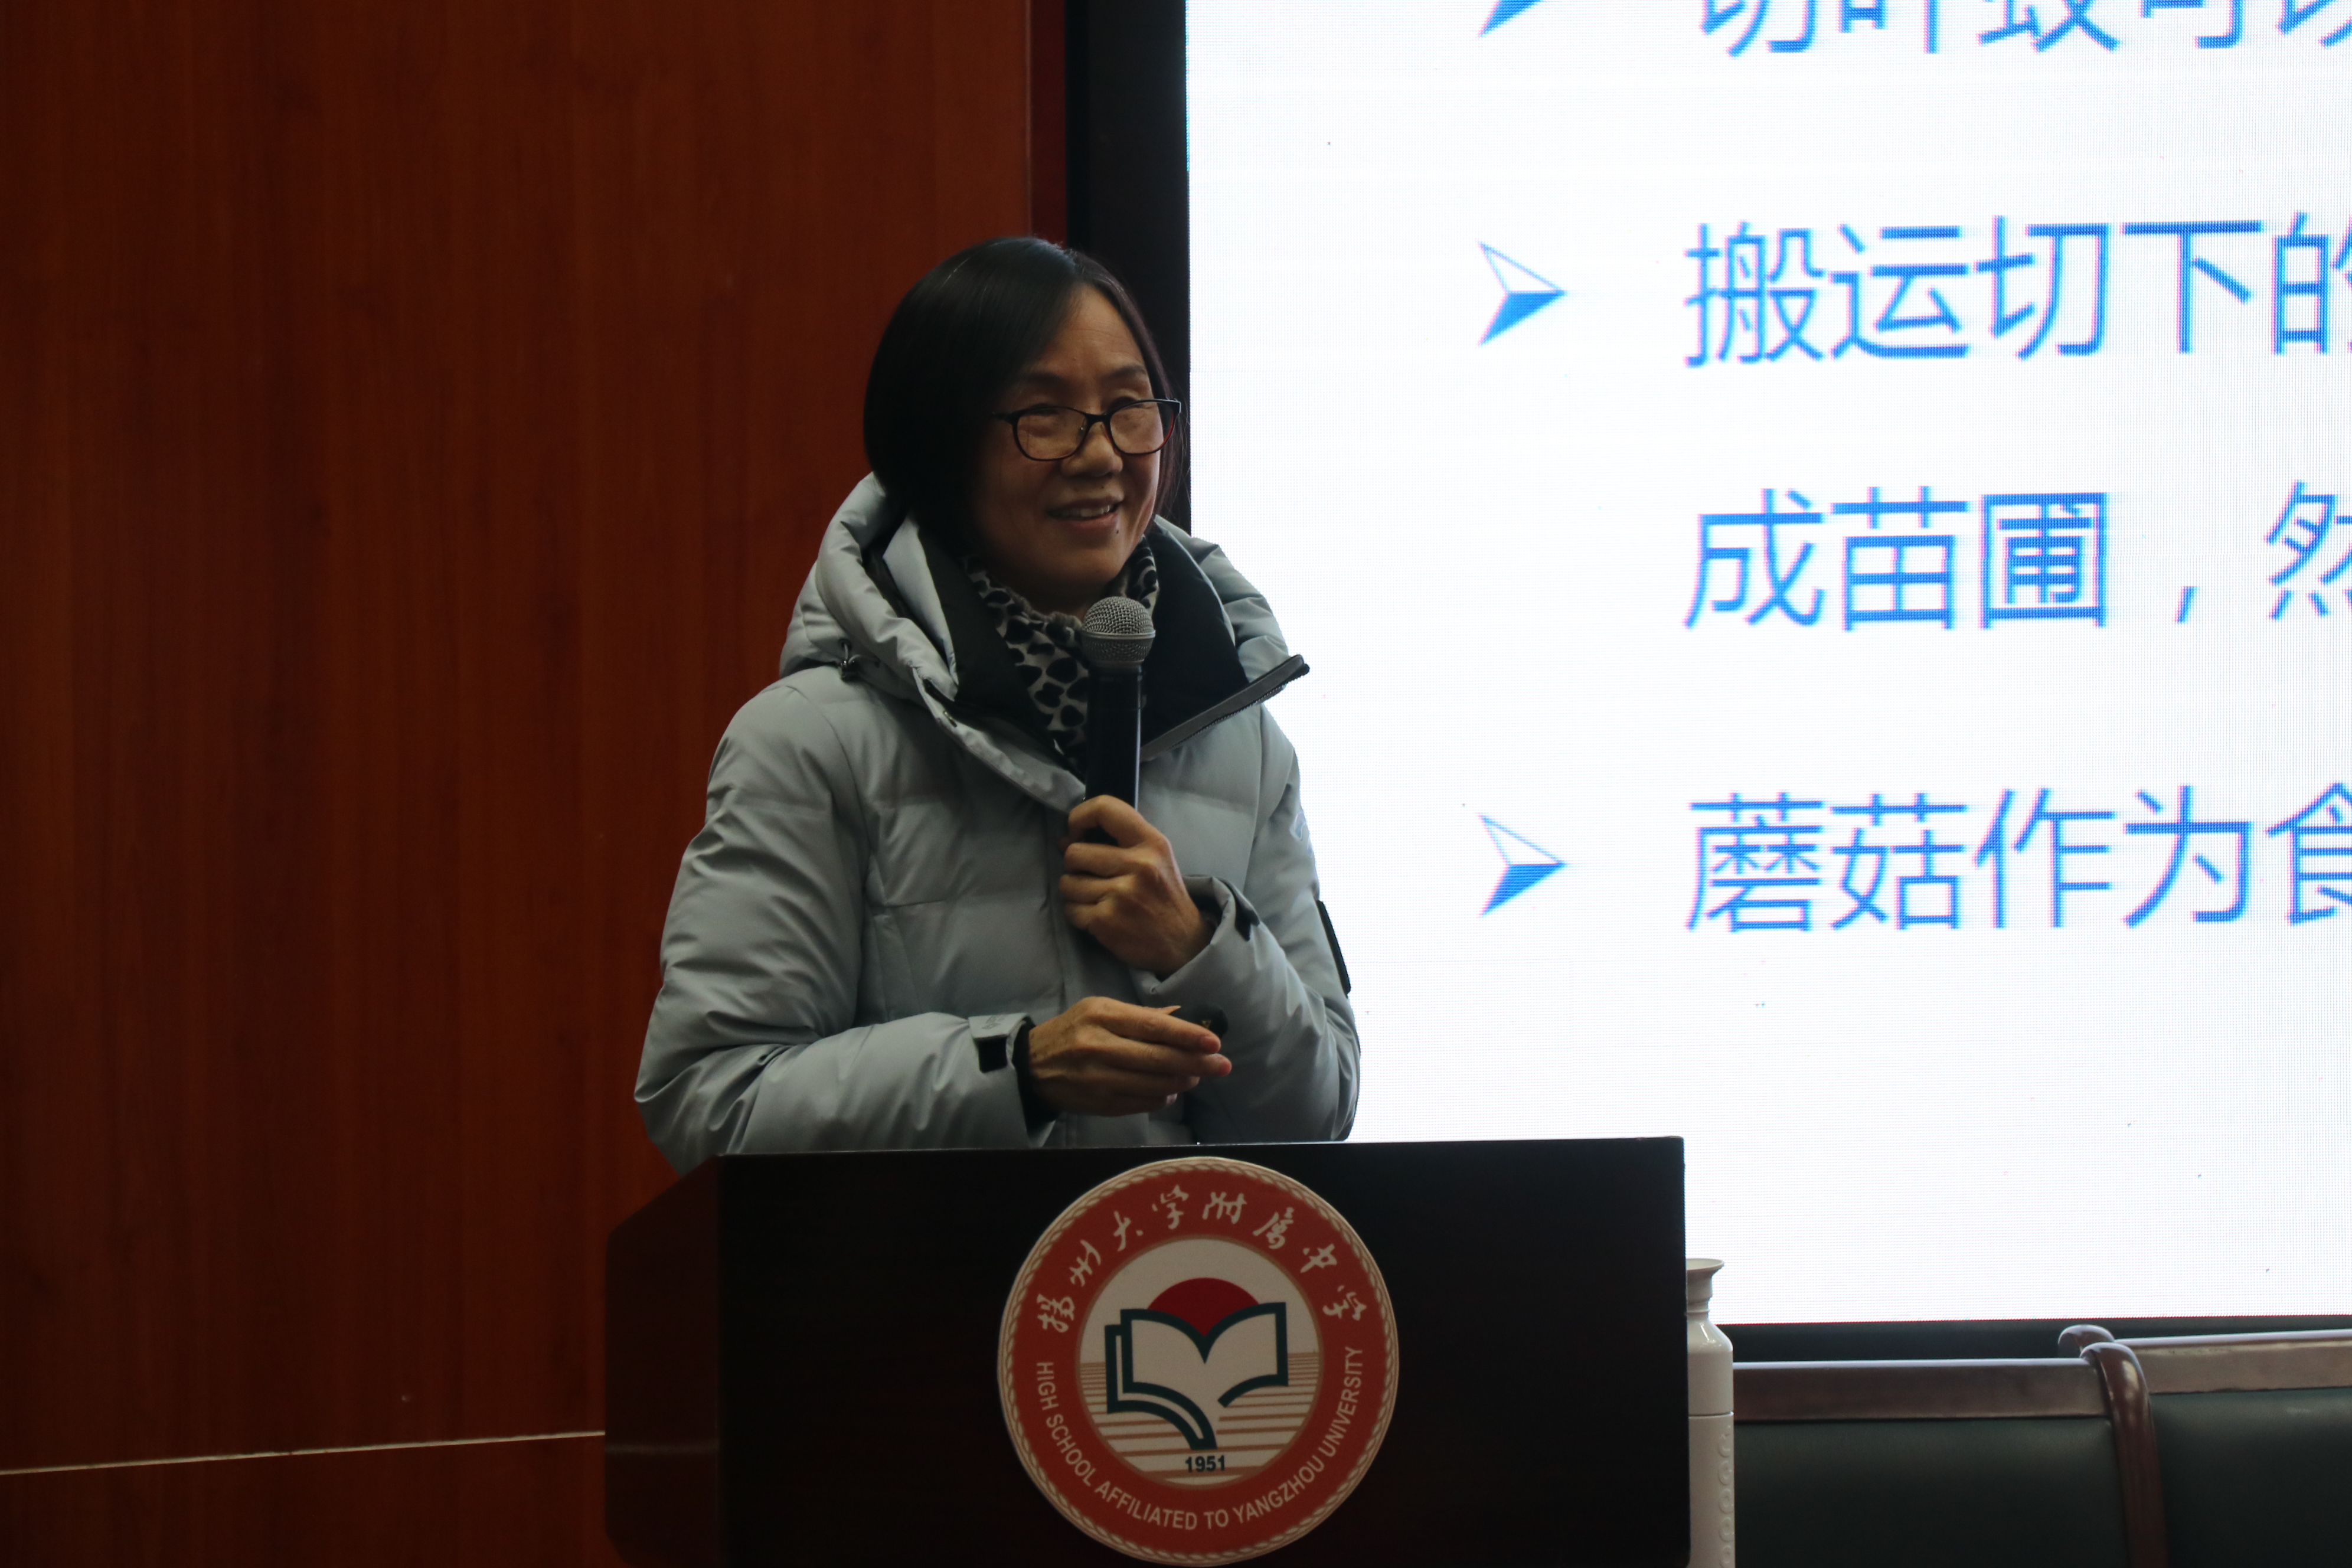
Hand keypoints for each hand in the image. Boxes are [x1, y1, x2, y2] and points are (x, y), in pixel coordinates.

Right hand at [1023, 997, 1230, 1117]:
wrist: (1032, 1067)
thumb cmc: (1072, 1031)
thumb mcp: (1099, 1009)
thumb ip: (1139, 1015)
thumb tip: (1182, 1016)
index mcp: (1103, 1017)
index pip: (1154, 1027)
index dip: (1188, 1035)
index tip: (1214, 1041)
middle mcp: (1100, 1047)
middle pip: (1159, 1058)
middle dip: (1196, 1063)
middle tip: (1222, 1065)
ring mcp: (1099, 1079)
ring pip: (1153, 1084)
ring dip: (1182, 1082)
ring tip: (1196, 1077)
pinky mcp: (1098, 1103)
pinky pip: (1141, 1104)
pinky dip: (1161, 1099)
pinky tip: (1171, 1092)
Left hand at [1061, 796, 1212, 975]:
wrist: (1183, 944)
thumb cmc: (1163, 896)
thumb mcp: (1155, 858)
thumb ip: (1117, 843)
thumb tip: (1064, 840)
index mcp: (1152, 843)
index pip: (1104, 808)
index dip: (1079, 817)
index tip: (1077, 833)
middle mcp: (1138, 865)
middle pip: (1075, 853)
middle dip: (1075, 866)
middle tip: (1091, 876)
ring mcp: (1121, 895)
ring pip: (1067, 883)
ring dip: (1075, 892)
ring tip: (1097, 897)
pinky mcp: (1107, 921)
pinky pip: (1070, 910)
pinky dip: (1078, 914)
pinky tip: (1098, 915)